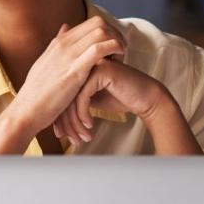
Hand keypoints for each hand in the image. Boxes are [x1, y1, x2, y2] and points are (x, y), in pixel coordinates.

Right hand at [10, 16, 126, 136]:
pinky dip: (113, 51)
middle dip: (115, 34)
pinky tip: (117, 63)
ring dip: (117, 42)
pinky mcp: (75, 70)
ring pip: (101, 32)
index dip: (108, 33)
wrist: (26, 111)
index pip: (91, 23)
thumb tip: (65, 27)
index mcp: (59, 42)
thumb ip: (56, 46)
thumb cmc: (37, 93)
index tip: (113, 49)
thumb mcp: (44, 63)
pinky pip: (99, 49)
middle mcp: (64, 44)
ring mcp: (68, 55)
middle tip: (120, 53)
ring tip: (119, 60)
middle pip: (98, 22)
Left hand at [53, 58, 173, 145]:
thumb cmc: (121, 98)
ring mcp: (92, 65)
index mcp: (79, 68)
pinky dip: (83, 114)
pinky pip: (83, 96)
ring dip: (75, 122)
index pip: (61, 93)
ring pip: (71, 97)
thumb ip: (76, 102)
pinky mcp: (101, 71)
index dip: (59, 116)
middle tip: (70, 140)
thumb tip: (57, 119)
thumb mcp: (92, 100)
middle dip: (66, 122)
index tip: (59, 134)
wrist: (145, 98)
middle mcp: (83, 64)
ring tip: (81, 137)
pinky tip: (89, 125)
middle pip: (64, 95)